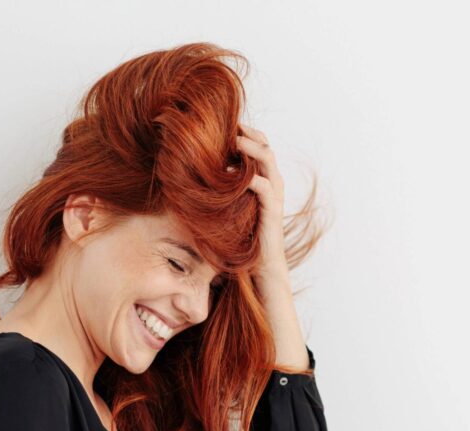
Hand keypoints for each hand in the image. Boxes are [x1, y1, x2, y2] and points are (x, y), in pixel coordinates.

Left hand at [235, 123, 288, 285]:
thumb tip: (194, 174)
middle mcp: (272, 182)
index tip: (222, 126)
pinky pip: (266, 188)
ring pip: (268, 161)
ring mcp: (274, 196)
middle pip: (265, 146)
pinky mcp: (272, 210)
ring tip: (235, 142)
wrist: (260, 265)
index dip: (243, 132)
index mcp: (263, 178)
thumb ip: (223, 188)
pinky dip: (253, 179)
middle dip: (248, 133)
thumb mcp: (230, 206)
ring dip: (251, 149)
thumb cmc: (243, 236)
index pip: (258, 145)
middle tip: (228, 126)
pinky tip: (236, 176)